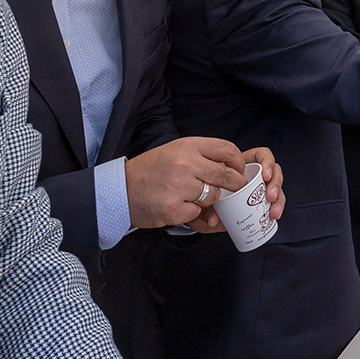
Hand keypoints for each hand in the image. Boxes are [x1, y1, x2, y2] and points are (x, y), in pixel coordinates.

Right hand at [125, 137, 246, 229]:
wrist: (120, 189)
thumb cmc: (151, 170)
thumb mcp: (176, 151)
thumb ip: (202, 156)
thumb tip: (232, 167)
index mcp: (188, 146)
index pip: (227, 149)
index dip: (238, 162)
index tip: (239, 170)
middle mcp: (185, 163)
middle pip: (226, 175)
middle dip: (235, 185)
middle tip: (236, 189)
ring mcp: (179, 186)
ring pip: (214, 196)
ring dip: (210, 199)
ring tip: (194, 196)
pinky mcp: (173, 208)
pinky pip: (197, 212)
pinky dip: (192, 212)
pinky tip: (179, 206)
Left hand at [187, 147, 285, 231]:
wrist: (199, 210)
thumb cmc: (202, 196)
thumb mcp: (203, 196)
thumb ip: (206, 206)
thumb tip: (214, 220)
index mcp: (241, 166)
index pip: (261, 156)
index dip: (267, 163)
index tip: (265, 176)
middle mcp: (253, 176)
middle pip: (274, 172)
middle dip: (275, 184)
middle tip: (269, 197)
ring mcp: (259, 189)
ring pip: (277, 188)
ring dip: (278, 199)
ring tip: (273, 212)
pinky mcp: (262, 203)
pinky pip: (275, 203)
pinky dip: (276, 209)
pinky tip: (273, 216)